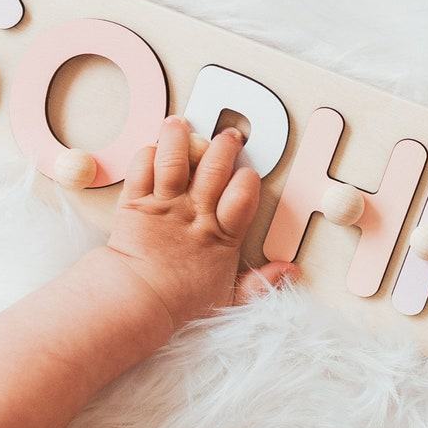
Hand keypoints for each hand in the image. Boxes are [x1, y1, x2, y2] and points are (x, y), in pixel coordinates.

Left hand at [103, 117, 295, 334]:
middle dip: (224, 146)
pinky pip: (143, 166)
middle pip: (214, 166)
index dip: (247, 179)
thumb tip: (292, 271)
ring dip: (178, 137)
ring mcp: (165, 204)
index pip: (244, 192)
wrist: (136, 302)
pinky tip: (154, 149)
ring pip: (174, 158)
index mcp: (222, 234)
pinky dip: (148, 153)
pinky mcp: (135, 202)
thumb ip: (261, 283)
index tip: (248, 174)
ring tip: (181, 125)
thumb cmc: (181, 302)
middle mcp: (195, 213)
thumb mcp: (230, 298)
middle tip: (229, 137)